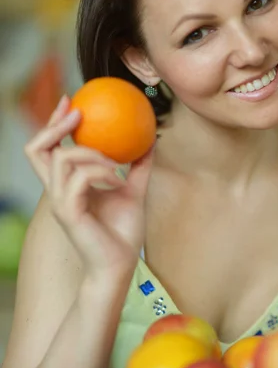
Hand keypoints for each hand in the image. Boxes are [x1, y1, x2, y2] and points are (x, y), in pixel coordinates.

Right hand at [25, 95, 153, 279]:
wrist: (120, 266)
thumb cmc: (122, 233)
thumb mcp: (133, 191)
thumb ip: (137, 167)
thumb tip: (150, 140)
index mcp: (67, 185)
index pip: (48, 148)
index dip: (54, 122)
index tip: (71, 100)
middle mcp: (57, 191)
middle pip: (37, 149)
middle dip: (55, 125)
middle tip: (78, 112)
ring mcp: (60, 202)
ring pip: (61, 159)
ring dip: (92, 154)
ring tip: (115, 167)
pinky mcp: (68, 213)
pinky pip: (78, 178)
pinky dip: (101, 172)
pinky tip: (118, 181)